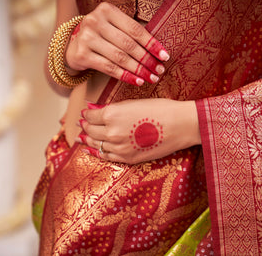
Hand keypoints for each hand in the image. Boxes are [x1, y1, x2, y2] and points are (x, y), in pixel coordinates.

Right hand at [66, 2, 169, 85]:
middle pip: (128, 44)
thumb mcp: (113, 27)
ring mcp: (86, 38)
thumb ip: (130, 34)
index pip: (134, 29)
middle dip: (147, 59)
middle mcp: (94, 21)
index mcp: (106, 10)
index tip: (164, 56)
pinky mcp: (81, 55)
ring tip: (151, 77)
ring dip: (138, 70)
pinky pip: (109, 68)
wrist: (72, 46)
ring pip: (119, 57)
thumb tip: (159, 52)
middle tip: (159, 70)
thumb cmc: (101, 36)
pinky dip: (125, 76)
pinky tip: (137, 81)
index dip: (152, 44)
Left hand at [76, 99, 201, 163]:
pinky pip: (105, 156)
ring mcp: (119, 147)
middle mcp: (111, 132)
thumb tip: (92, 107)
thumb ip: (111, 108)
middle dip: (85, 125)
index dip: (86, 113)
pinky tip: (89, 150)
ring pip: (95, 144)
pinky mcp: (127, 158)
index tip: (85, 112)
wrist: (180, 125)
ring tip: (82, 137)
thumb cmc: (160, 109)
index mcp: (112, 114)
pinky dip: (95, 153)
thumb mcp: (133, 102)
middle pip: (90, 130)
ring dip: (88, 139)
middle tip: (82, 123)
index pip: (90, 115)